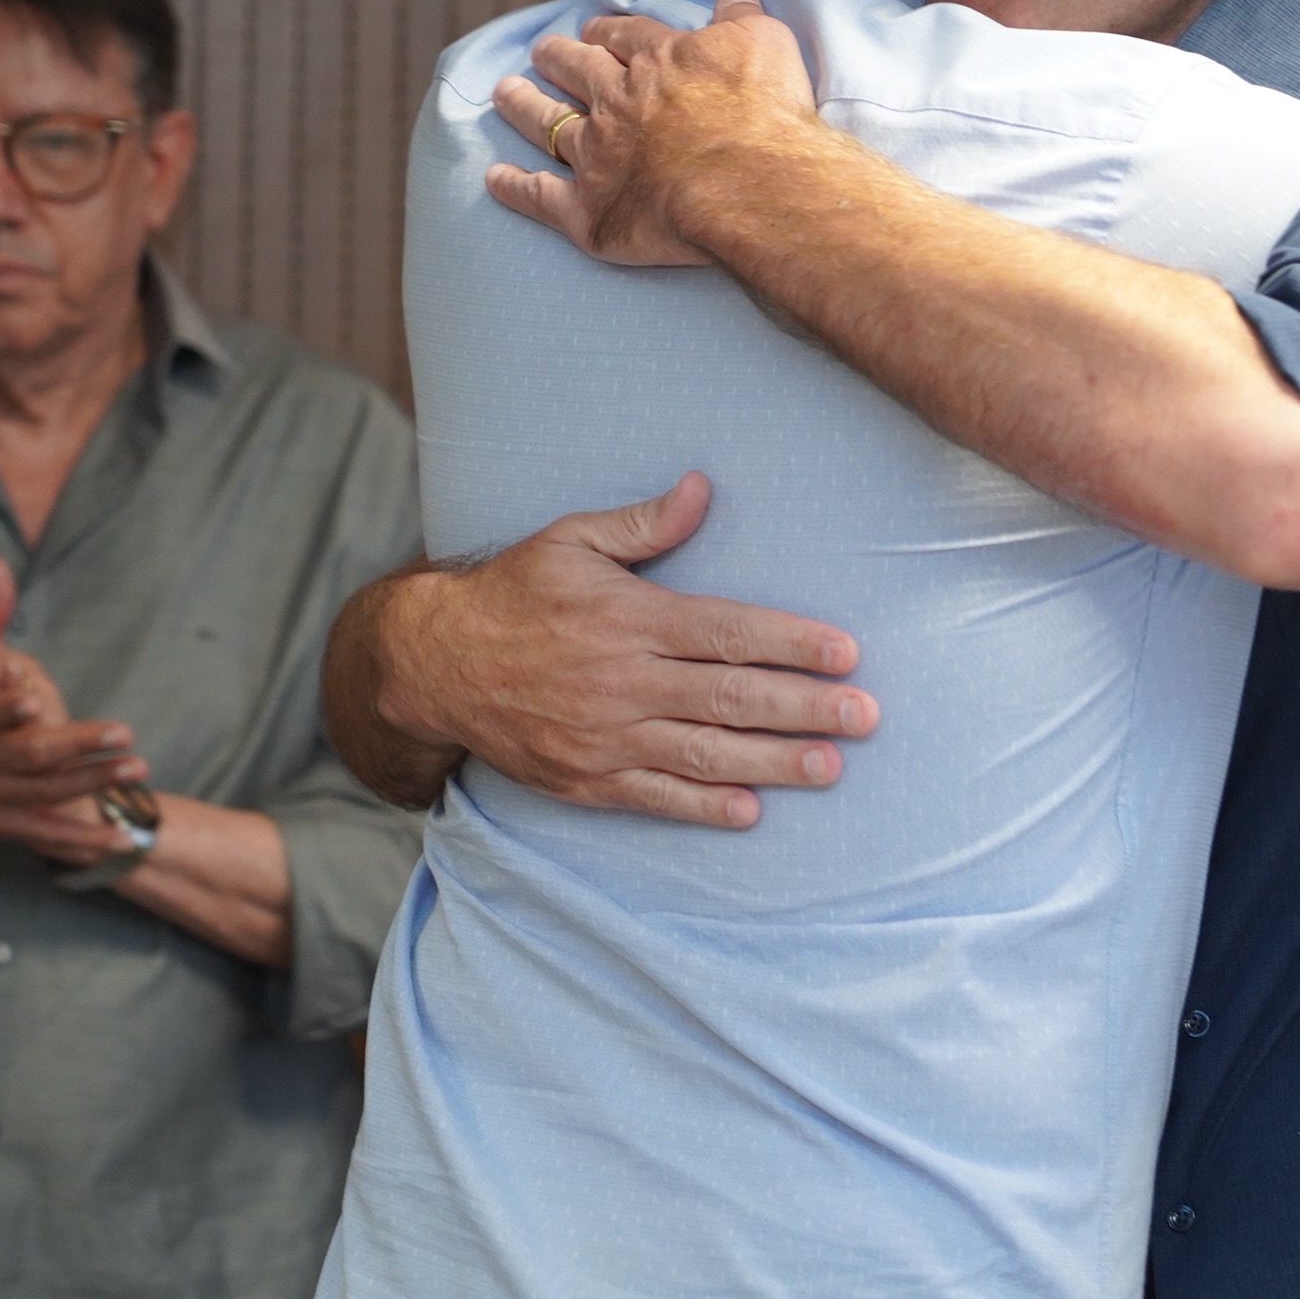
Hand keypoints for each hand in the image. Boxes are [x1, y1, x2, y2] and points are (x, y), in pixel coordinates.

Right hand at [0, 555, 148, 859]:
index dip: (6, 706)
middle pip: (27, 756)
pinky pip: (46, 835)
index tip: (36, 693)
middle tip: (125, 731)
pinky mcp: (2, 826)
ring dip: (92, 784)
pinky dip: (84, 842)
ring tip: (139, 767)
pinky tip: (127, 840)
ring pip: (44, 793)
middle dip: (75, 745)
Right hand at [360, 474, 877, 827]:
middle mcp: (622, 682)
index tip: (846, 652)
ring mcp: (604, 737)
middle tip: (867, 716)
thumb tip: (702, 488)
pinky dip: (703, 807)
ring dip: (773, 763)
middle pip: (730, 698)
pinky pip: (654, 798)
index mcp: (629, 620)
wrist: (432, 664)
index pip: (728, 633)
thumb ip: (643, 523)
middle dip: (804, 708)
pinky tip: (751, 809)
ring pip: (704, 755)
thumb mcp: (569, 540)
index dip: (791, 644)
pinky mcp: (584, 779)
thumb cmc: (512, 594)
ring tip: (832, 766)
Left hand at [484, 0, 817, 266]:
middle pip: (576, 71)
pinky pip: (540, 196)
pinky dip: (515, 187)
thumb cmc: (765, 116)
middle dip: (557, 58)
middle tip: (543, 52)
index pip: (624, 38)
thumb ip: (742, 17)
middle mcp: (617, 103)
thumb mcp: (767, 44)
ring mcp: (597, 157)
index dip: (607, 32)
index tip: (595, 31)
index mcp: (657, 61)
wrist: (750, 189)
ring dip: (523, 106)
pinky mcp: (589, 210)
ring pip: (548, 124)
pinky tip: (496, 179)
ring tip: (505, 93)